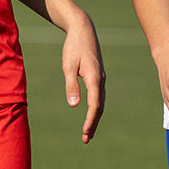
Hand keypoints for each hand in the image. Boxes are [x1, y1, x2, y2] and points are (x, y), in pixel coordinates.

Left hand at [60, 13, 105, 142]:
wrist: (83, 30)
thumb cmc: (73, 47)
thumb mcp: (68, 66)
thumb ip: (71, 86)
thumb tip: (73, 105)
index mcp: (94, 78)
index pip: (94, 105)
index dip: (90, 120)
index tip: (85, 133)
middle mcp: (100, 80)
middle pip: (99, 107)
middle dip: (94, 123)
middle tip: (86, 139)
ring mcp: (100, 78)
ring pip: (100, 102)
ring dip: (95, 117)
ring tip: (88, 131)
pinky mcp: (97, 75)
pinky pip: (99, 95)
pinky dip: (95, 107)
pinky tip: (91, 113)